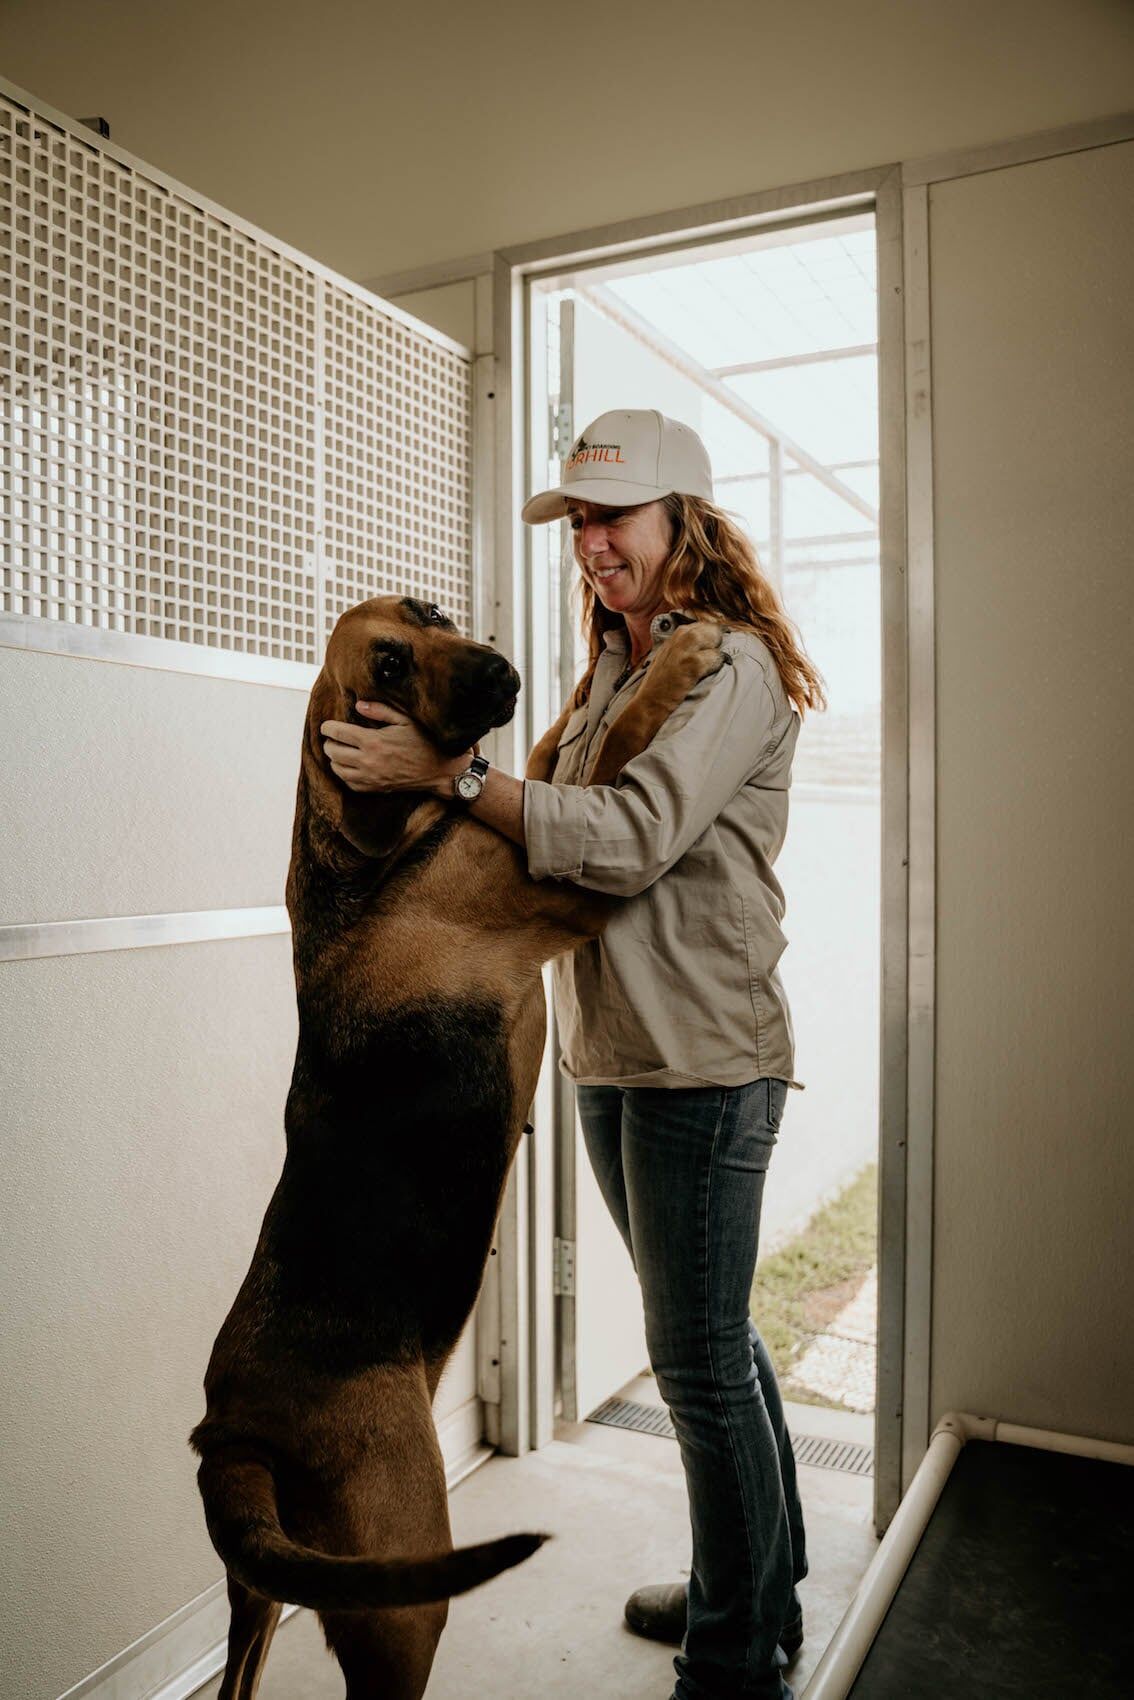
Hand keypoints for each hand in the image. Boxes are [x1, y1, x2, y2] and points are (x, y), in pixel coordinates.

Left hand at [320, 702, 469, 794]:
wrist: (439, 770)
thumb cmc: (424, 741)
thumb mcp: (405, 720)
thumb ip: (380, 711)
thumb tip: (358, 705)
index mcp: (373, 741)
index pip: (338, 733)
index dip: (328, 727)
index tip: (326, 725)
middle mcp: (368, 761)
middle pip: (333, 752)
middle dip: (329, 742)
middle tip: (332, 737)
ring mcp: (370, 778)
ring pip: (338, 770)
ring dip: (334, 759)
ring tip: (337, 751)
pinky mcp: (375, 789)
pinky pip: (349, 784)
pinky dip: (344, 775)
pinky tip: (348, 767)